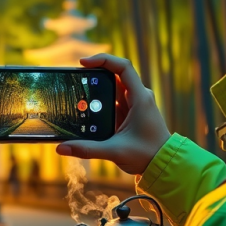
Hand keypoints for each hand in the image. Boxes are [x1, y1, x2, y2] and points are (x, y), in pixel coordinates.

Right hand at [56, 54, 170, 175]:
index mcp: (140, 98)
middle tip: (76, 77)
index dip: (103, 59)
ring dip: (97, 89)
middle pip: (115, 75)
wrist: (164, 165)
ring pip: (114, 88)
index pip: (123, 67)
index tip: (83, 63)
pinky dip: (101, 102)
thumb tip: (62, 148)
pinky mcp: (131, 113)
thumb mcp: (115, 151)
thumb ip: (88, 149)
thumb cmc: (146, 155)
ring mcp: (135, 104)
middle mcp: (139, 97)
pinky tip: (88, 108)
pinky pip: (115, 101)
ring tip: (77, 91)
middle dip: (95, 74)